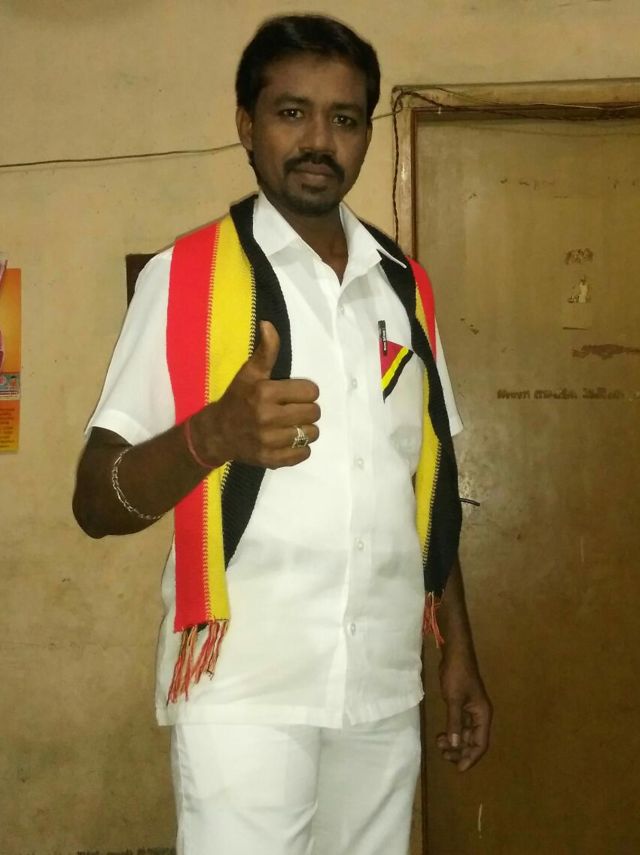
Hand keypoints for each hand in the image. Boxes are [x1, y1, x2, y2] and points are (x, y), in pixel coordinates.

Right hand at [191, 321, 320, 468]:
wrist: (216, 434)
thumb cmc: (236, 399)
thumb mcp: (249, 373)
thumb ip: (266, 350)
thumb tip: (268, 324)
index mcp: (265, 393)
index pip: (311, 391)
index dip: (304, 392)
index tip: (292, 394)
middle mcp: (267, 417)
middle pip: (314, 413)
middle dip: (306, 410)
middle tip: (292, 410)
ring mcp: (269, 441)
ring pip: (311, 434)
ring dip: (304, 430)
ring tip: (290, 426)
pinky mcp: (271, 459)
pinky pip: (303, 454)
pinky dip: (300, 448)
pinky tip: (288, 440)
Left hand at [435, 650, 491, 771]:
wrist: (455, 654)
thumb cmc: (457, 674)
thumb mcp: (454, 699)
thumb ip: (455, 722)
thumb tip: (456, 745)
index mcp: (483, 715)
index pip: (481, 743)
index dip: (471, 757)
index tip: (459, 768)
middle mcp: (479, 715)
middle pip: (474, 741)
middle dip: (460, 751)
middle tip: (444, 755)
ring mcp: (471, 710)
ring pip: (466, 734)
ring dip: (455, 742)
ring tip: (440, 745)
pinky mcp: (462, 705)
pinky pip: (460, 725)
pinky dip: (452, 732)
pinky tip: (442, 735)